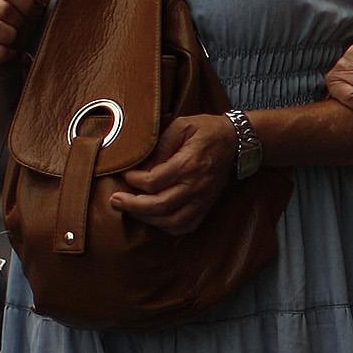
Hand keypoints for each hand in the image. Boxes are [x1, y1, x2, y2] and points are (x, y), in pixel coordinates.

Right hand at [0, 0, 47, 68]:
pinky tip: (10, 51)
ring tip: (15, 38)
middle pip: (3, 8)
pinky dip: (6, 52)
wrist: (0, 58)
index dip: (27, 1)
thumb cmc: (12, 28)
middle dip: (20, 21)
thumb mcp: (27, 9)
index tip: (32, 10)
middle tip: (24, 27)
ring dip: (12, 35)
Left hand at [109, 112, 238, 235]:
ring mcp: (202, 199)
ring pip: (171, 221)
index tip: (126, 175)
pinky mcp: (206, 206)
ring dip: (147, 219)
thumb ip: (160, 145)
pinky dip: (167, 226)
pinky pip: (186, 226)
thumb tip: (141, 166)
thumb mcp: (181, 126)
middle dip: (133, 206)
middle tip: (115, 200)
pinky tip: (154, 218)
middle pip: (160, 205)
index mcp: (188, 164)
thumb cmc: (206, 131)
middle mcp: (196, 186)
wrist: (237, 141)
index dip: (134, 180)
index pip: (154, 181)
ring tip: (131, 210)